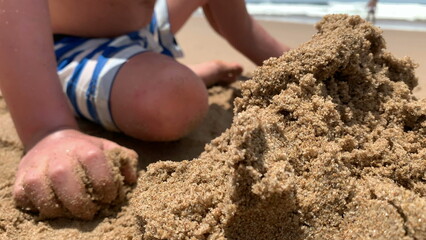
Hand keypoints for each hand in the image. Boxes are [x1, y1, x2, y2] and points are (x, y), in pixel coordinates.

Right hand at [12, 129, 137, 219]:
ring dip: (58, 208)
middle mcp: (58, 156)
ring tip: (71, 212)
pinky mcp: (21, 180)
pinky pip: (24, 198)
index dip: (105, 185)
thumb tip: (132, 179)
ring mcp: (37, 168)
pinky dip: (37, 207)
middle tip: (90, 212)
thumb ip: (124, 160)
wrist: (51, 140)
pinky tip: (53, 207)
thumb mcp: (107, 149)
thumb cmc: (85, 151)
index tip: (109, 197)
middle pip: (65, 179)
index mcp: (84, 148)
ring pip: (42, 190)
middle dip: (81, 202)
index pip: (95, 164)